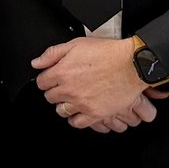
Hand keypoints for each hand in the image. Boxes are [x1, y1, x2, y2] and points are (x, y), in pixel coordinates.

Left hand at [34, 36, 157, 132]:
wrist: (131, 64)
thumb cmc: (108, 53)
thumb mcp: (76, 44)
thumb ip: (52, 54)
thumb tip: (37, 63)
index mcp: (62, 72)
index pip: (41, 82)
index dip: (46, 79)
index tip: (52, 78)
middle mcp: (69, 90)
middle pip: (50, 97)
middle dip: (55, 91)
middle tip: (65, 86)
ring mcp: (82, 103)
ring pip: (62, 111)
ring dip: (64, 105)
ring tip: (72, 98)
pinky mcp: (95, 113)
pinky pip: (77, 123)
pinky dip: (75, 119)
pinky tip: (79, 112)